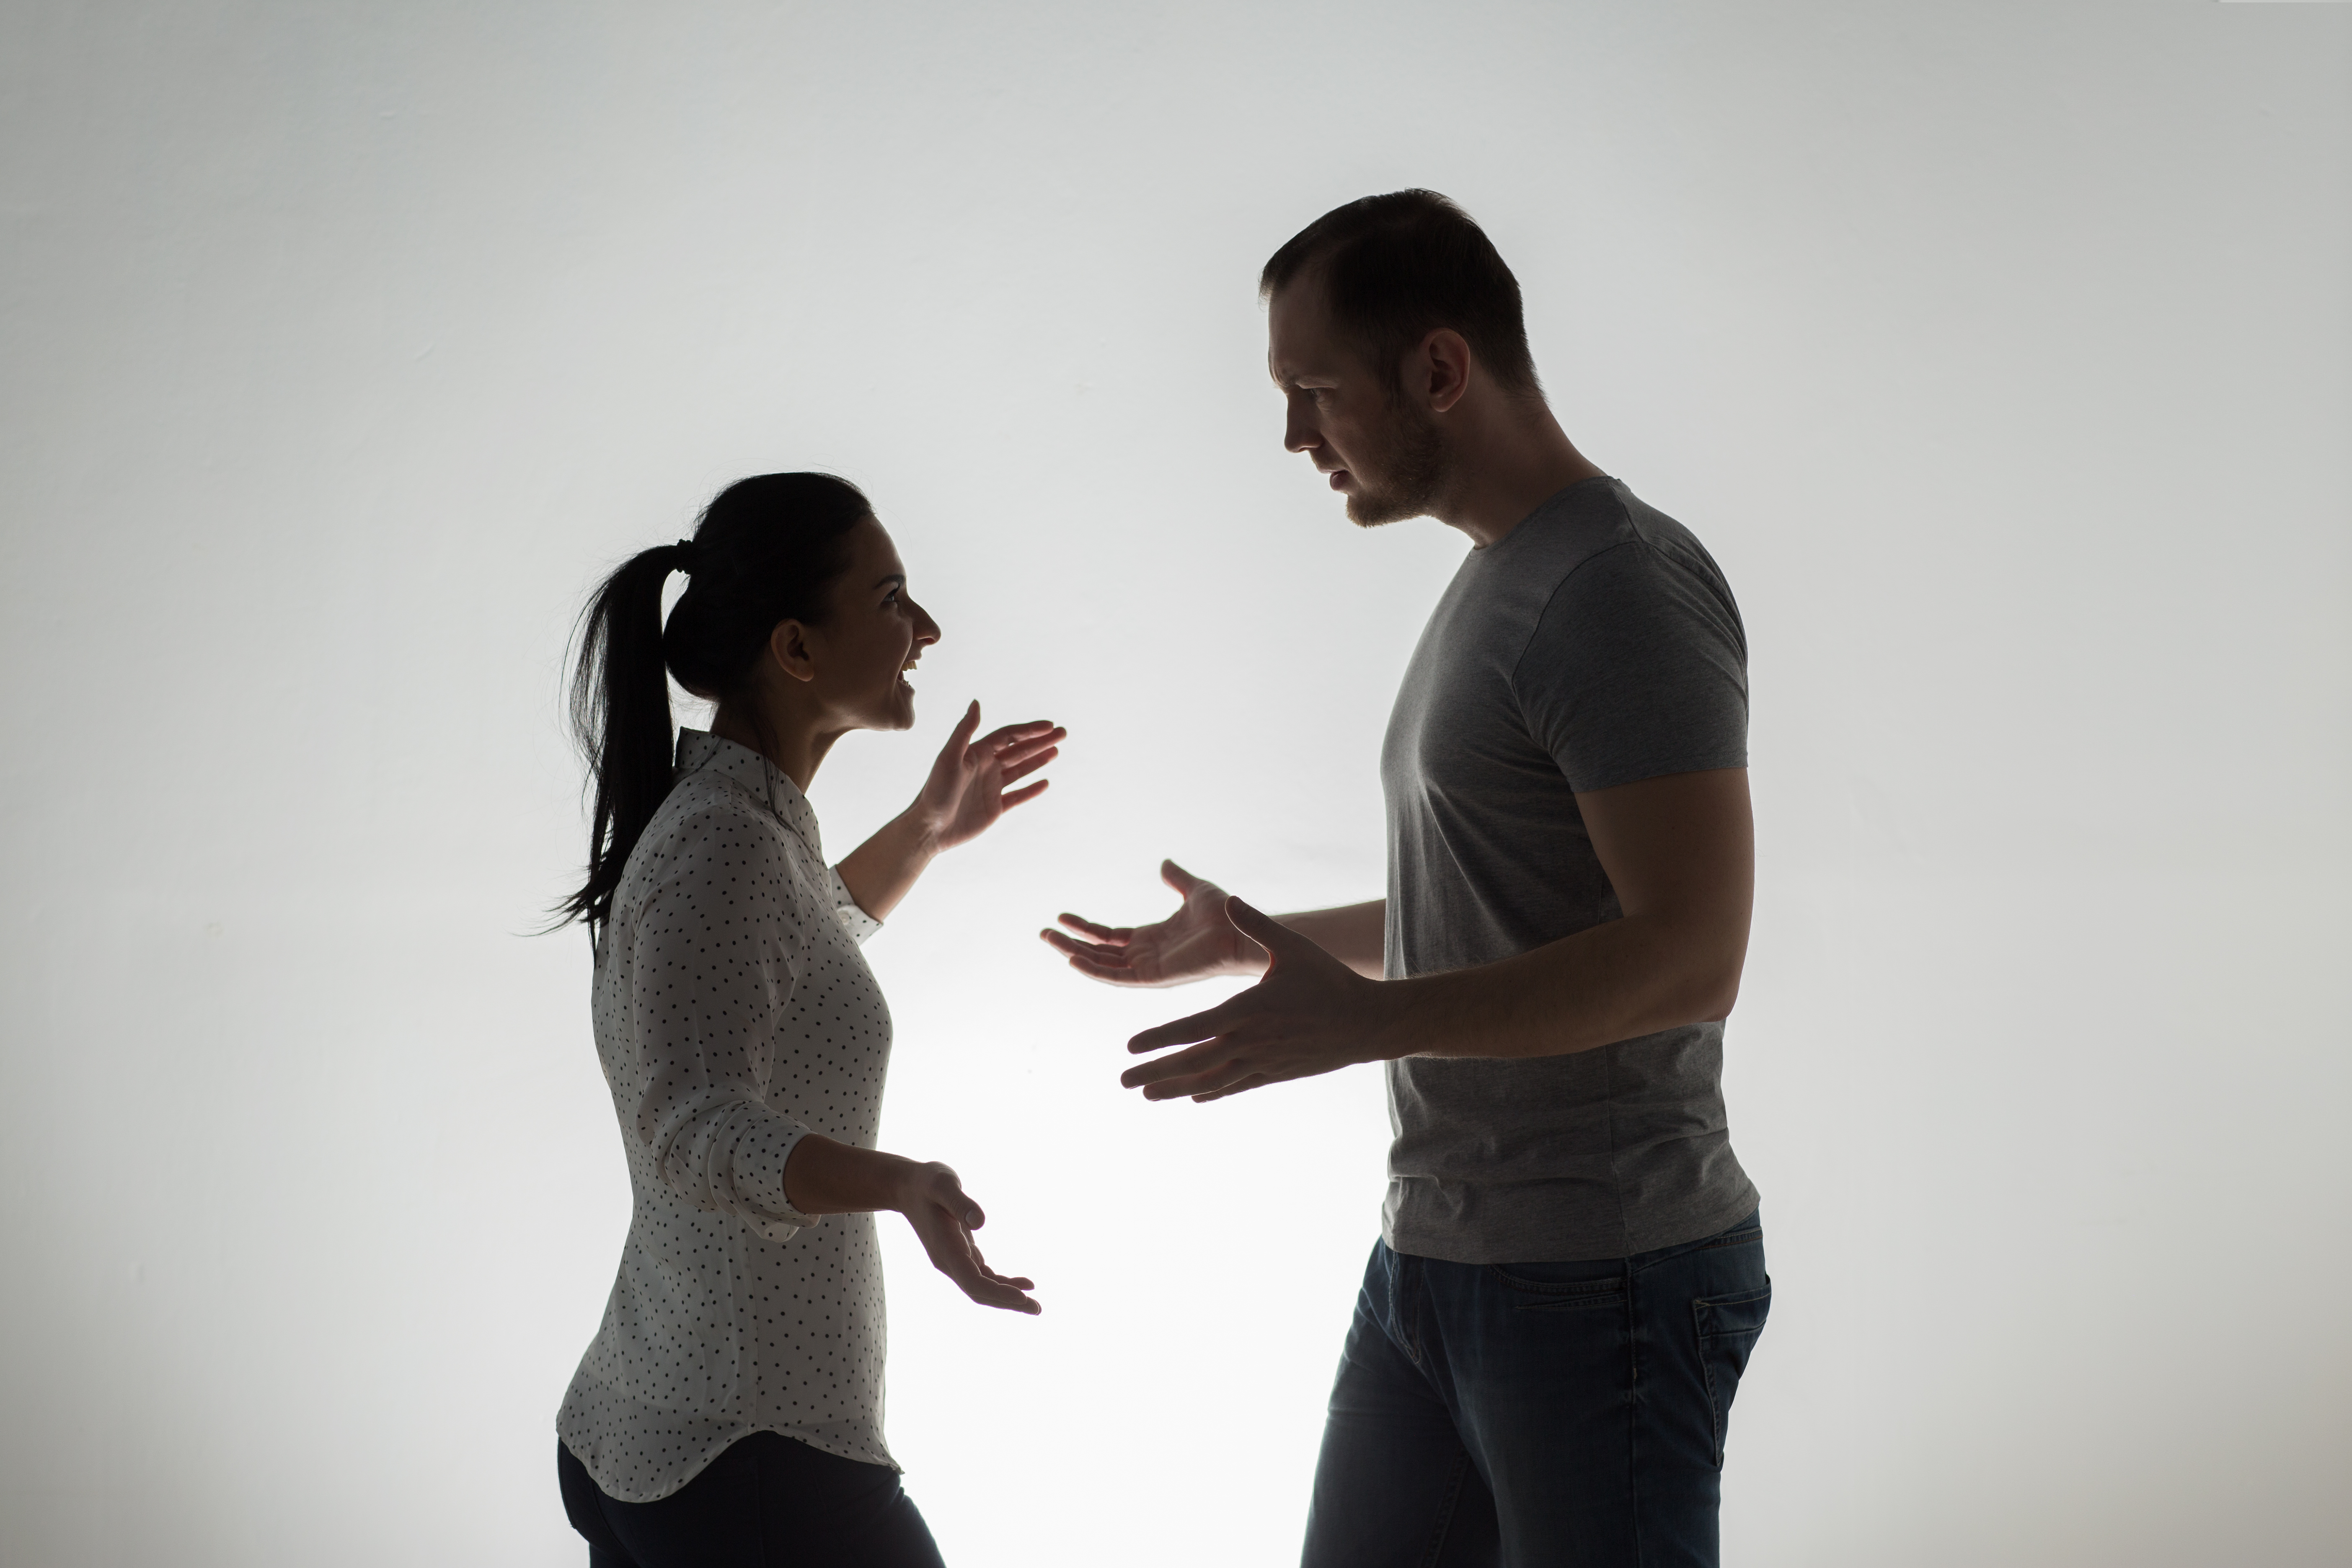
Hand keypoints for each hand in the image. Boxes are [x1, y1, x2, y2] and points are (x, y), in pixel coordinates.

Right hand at [893, 1161, 1039, 1314]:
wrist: (908, 1187)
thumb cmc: (927, 1182)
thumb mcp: (943, 1184)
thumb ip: (960, 1202)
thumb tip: (981, 1222)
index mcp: (946, 1249)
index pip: (973, 1281)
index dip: (998, 1292)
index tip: (1022, 1297)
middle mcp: (949, 1262)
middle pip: (979, 1292)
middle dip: (1007, 1302)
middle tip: (1037, 1309)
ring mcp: (954, 1261)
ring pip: (982, 1288)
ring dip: (1007, 1297)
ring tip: (1034, 1303)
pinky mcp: (961, 1255)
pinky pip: (983, 1277)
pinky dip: (1002, 1283)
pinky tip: (1023, 1284)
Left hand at [915, 701, 1062, 851]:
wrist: (929, 828)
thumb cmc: (935, 791)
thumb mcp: (949, 757)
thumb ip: (965, 730)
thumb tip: (977, 702)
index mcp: (977, 753)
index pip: (1009, 736)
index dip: (1029, 730)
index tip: (1049, 726)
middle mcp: (986, 768)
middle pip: (1019, 750)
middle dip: (1041, 741)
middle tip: (1063, 733)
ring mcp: (991, 788)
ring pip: (1021, 770)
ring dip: (1039, 760)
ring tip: (1057, 751)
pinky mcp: (994, 808)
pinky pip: (1018, 796)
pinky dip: (1032, 789)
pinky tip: (1046, 783)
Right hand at [1041, 861, 1266, 986]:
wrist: (1239, 930)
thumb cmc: (1223, 914)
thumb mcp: (1194, 889)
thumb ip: (1177, 878)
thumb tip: (1164, 863)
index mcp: (1151, 938)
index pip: (1109, 936)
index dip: (1085, 927)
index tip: (1062, 916)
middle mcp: (1145, 956)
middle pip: (1098, 953)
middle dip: (1069, 943)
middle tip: (1043, 932)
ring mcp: (1148, 969)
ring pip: (1101, 965)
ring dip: (1073, 954)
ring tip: (1048, 939)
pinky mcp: (1153, 977)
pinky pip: (1117, 977)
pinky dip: (1094, 970)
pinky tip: (1073, 959)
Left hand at [1121, 897, 1395, 1100]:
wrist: (1367, 1023)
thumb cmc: (1329, 980)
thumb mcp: (1294, 946)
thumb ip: (1257, 925)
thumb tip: (1230, 900)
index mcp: (1248, 1010)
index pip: (1194, 1028)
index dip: (1160, 1039)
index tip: (1130, 1047)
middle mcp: (1250, 1041)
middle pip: (1194, 1062)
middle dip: (1156, 1071)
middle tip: (1122, 1081)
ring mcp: (1262, 1062)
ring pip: (1211, 1081)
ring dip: (1176, 1088)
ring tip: (1146, 1095)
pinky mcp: (1275, 1073)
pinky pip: (1236, 1087)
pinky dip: (1212, 1092)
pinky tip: (1193, 1097)